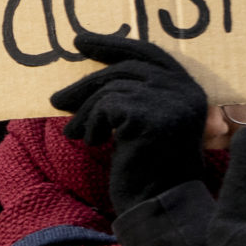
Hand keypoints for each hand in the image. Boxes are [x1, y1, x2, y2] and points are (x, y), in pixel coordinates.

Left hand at [50, 34, 208, 213]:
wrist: (159, 203)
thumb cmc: (148, 167)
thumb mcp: (145, 122)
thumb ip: (134, 95)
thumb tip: (88, 72)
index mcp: (189, 89)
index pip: (148, 52)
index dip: (112, 45)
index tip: (80, 42)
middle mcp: (184, 90)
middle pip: (124, 68)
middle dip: (85, 83)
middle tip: (56, 99)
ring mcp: (169, 101)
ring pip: (110, 88)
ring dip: (85, 113)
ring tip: (75, 134)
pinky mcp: (149, 115)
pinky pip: (105, 106)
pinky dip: (91, 124)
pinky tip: (93, 143)